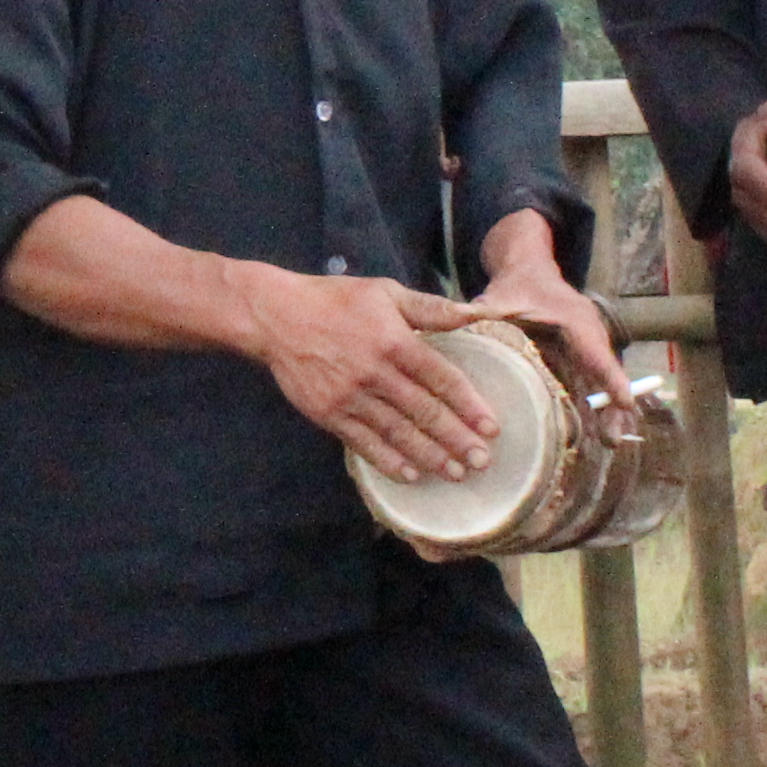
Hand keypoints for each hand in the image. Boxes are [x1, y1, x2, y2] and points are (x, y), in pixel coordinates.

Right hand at [237, 266, 509, 481]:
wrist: (275, 317)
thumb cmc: (335, 300)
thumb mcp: (384, 292)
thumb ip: (429, 307)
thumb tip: (472, 314)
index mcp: (395, 341)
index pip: (441, 378)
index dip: (469, 405)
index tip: (491, 428)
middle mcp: (375, 373)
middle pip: (424, 412)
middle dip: (456, 439)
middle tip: (482, 461)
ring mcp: (350, 397)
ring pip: (398, 433)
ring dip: (429, 456)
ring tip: (456, 473)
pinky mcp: (328, 414)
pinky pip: (363, 443)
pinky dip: (388, 461)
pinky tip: (411, 475)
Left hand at [469, 207, 640, 426]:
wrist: (527, 269)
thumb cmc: (517, 284)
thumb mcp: (500, 297)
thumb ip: (484, 309)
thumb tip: (460, 316)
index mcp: (575, 320)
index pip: (596, 352)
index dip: (610, 377)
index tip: (624, 401)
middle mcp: (588, 335)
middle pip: (606, 373)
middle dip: (615, 405)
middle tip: (615, 440)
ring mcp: (586, 348)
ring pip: (601, 382)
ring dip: (610, 411)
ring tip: (612, 443)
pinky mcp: (578, 358)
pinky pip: (590, 383)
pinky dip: (596, 406)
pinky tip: (594, 434)